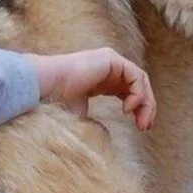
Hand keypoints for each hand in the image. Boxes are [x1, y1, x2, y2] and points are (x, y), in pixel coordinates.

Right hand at [27, 48, 154, 130]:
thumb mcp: (81, 115)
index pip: (128, 91)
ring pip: (140, 80)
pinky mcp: (111, 58)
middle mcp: (107, 69)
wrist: (47, 87)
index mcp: (101, 80)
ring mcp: (110, 61)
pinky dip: (137, 94)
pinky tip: (127, 109)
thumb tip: (107, 134)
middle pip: (138, 86)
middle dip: (146, 107)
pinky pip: (136, 76)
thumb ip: (96, 122)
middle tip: (145, 127)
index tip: (142, 127)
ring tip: (141, 122)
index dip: (138, 108)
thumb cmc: (57, 103)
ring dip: (145, 103)